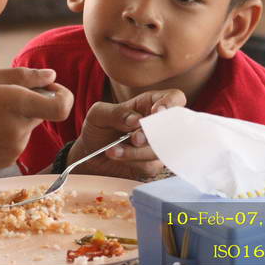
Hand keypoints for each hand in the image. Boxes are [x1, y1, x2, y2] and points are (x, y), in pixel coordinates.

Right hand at [0, 68, 72, 174]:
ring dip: (17, 118)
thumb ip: (23, 76)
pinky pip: (18, 140)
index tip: (50, 87)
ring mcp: (15, 148)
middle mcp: (20, 129)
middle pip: (44, 112)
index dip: (63, 95)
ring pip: (29, 126)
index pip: (62, 106)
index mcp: (17, 104)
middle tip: (1, 96)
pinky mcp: (8, 160)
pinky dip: (8, 132)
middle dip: (32, 102)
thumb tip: (51, 75)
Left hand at [68, 88, 185, 179]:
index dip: (171, 103)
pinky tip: (116, 156)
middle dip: (153, 134)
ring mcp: (157, 146)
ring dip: (136, 152)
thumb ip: (117, 113)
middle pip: (173, 128)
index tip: (156, 112)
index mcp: (149, 104)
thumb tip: (137, 120)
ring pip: (160, 150)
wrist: (89, 155)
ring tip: (113, 149)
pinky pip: (150, 166)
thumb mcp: (99, 114)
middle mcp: (158, 125)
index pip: (175, 98)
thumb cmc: (97, 128)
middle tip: (134, 138)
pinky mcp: (151, 165)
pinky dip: (131, 162)